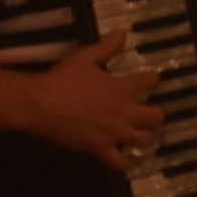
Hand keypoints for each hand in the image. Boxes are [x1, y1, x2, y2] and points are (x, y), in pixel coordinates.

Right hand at [25, 31, 164, 171]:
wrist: (39, 105)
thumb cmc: (62, 79)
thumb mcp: (85, 57)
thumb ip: (107, 46)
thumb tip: (123, 33)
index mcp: (122, 89)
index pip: (150, 81)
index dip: (153, 78)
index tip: (151, 78)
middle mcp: (124, 113)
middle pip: (156, 116)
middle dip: (157, 113)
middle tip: (151, 110)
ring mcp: (114, 134)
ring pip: (145, 140)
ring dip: (146, 135)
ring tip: (143, 132)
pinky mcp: (101, 150)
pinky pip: (122, 163)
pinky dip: (130, 162)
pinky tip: (133, 158)